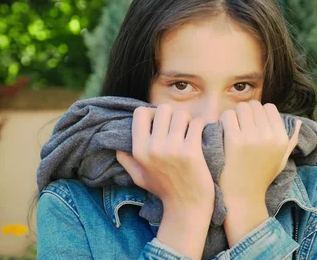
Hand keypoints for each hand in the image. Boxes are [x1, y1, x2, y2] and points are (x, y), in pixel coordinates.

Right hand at [116, 104, 213, 258]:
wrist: (186, 206)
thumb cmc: (164, 190)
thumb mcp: (139, 177)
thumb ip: (126, 161)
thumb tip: (116, 146)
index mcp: (139, 151)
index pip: (141, 112)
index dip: (152, 113)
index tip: (161, 123)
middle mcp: (153, 148)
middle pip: (163, 109)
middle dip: (173, 115)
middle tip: (178, 127)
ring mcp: (172, 149)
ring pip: (182, 114)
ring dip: (188, 121)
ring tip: (189, 132)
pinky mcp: (191, 151)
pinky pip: (197, 123)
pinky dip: (200, 127)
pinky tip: (199, 137)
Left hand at [218, 101, 300, 245]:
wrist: (243, 197)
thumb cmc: (261, 177)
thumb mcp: (281, 160)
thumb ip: (291, 141)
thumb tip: (300, 122)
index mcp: (281, 138)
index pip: (269, 107)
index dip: (258, 113)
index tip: (251, 124)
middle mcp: (269, 136)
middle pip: (254, 105)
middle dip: (245, 113)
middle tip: (239, 126)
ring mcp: (252, 138)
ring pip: (240, 108)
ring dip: (234, 115)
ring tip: (231, 128)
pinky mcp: (234, 141)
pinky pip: (228, 116)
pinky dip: (223, 121)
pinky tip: (223, 132)